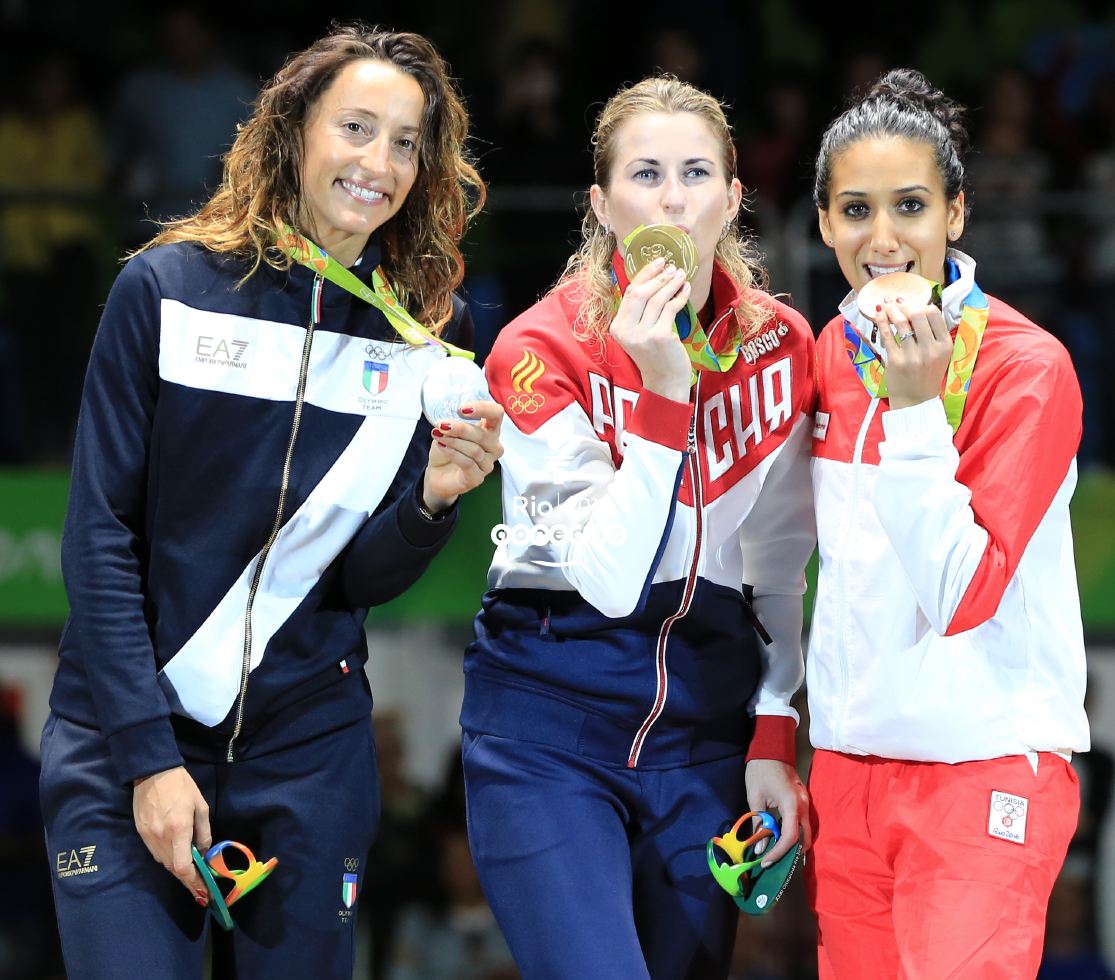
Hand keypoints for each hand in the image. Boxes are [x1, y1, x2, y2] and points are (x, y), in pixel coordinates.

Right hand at [132, 766, 211, 902]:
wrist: (152, 773)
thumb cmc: (182, 786)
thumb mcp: (200, 806)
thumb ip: (203, 831)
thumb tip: (203, 852)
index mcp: (179, 830)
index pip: (183, 866)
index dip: (193, 881)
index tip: (203, 889)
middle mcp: (161, 837)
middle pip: (173, 868)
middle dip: (187, 879)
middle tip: (200, 887)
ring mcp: (149, 837)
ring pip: (164, 862)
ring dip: (177, 869)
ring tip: (191, 873)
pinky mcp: (141, 834)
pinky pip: (156, 853)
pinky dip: (167, 858)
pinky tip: (176, 856)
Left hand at [423, 400, 504, 511]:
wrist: (438, 474)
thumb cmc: (447, 449)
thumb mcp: (448, 430)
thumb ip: (451, 421)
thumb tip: (445, 415)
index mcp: (489, 429)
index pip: (496, 414)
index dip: (483, 409)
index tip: (461, 409)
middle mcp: (493, 446)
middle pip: (484, 435)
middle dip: (461, 429)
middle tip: (443, 424)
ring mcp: (487, 464)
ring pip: (475, 450)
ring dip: (454, 441)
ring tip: (438, 435)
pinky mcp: (477, 478)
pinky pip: (468, 464)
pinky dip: (453, 453)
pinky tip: (442, 446)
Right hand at [610, 257, 692, 401]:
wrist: (665, 382)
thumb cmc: (655, 356)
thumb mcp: (640, 333)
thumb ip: (640, 312)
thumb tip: (654, 279)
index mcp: (617, 327)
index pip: (629, 293)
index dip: (644, 274)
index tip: (658, 262)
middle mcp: (626, 330)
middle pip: (641, 293)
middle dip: (658, 277)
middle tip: (672, 267)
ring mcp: (643, 334)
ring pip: (657, 299)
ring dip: (671, 283)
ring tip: (681, 275)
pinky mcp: (660, 336)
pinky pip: (670, 308)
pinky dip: (679, 296)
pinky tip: (685, 290)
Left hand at [744, 758, 811, 866]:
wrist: (771, 747)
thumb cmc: (760, 771)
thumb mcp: (755, 798)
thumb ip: (759, 823)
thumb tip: (759, 848)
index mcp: (792, 804)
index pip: (790, 837)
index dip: (778, 852)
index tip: (766, 861)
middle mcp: (805, 805)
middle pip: (804, 837)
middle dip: (790, 852)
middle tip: (773, 860)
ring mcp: (806, 802)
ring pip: (806, 830)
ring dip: (793, 843)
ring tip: (775, 851)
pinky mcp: (803, 799)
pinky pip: (803, 822)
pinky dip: (794, 832)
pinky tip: (780, 837)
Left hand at [876, 299, 952, 409]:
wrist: (916, 400)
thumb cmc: (927, 375)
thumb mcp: (940, 355)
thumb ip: (934, 334)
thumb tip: (920, 307)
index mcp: (945, 345)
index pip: (934, 314)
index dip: (922, 305)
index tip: (913, 304)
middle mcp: (930, 349)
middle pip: (917, 315)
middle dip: (906, 305)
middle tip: (898, 302)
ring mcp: (912, 355)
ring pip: (901, 323)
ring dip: (892, 310)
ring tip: (887, 305)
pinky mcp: (896, 360)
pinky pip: (887, 335)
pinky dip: (882, 322)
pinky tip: (879, 315)